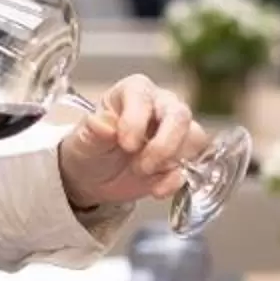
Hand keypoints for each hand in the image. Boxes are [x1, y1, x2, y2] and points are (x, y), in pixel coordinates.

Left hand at [56, 75, 205, 210]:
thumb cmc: (91, 148)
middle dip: (162, 145)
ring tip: (143, 173)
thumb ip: (94, 131)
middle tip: (140, 166)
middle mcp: (161, 105)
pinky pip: (193, 165)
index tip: (125, 144)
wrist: (96, 176)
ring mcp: (176, 131)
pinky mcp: (183, 156)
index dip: (136, 121)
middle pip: (179, 116)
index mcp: (134, 91)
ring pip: (194, 137)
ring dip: (171, 161)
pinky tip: (156, 189)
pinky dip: (176, 180)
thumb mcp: (84, 141)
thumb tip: (103, 123)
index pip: (143, 98)